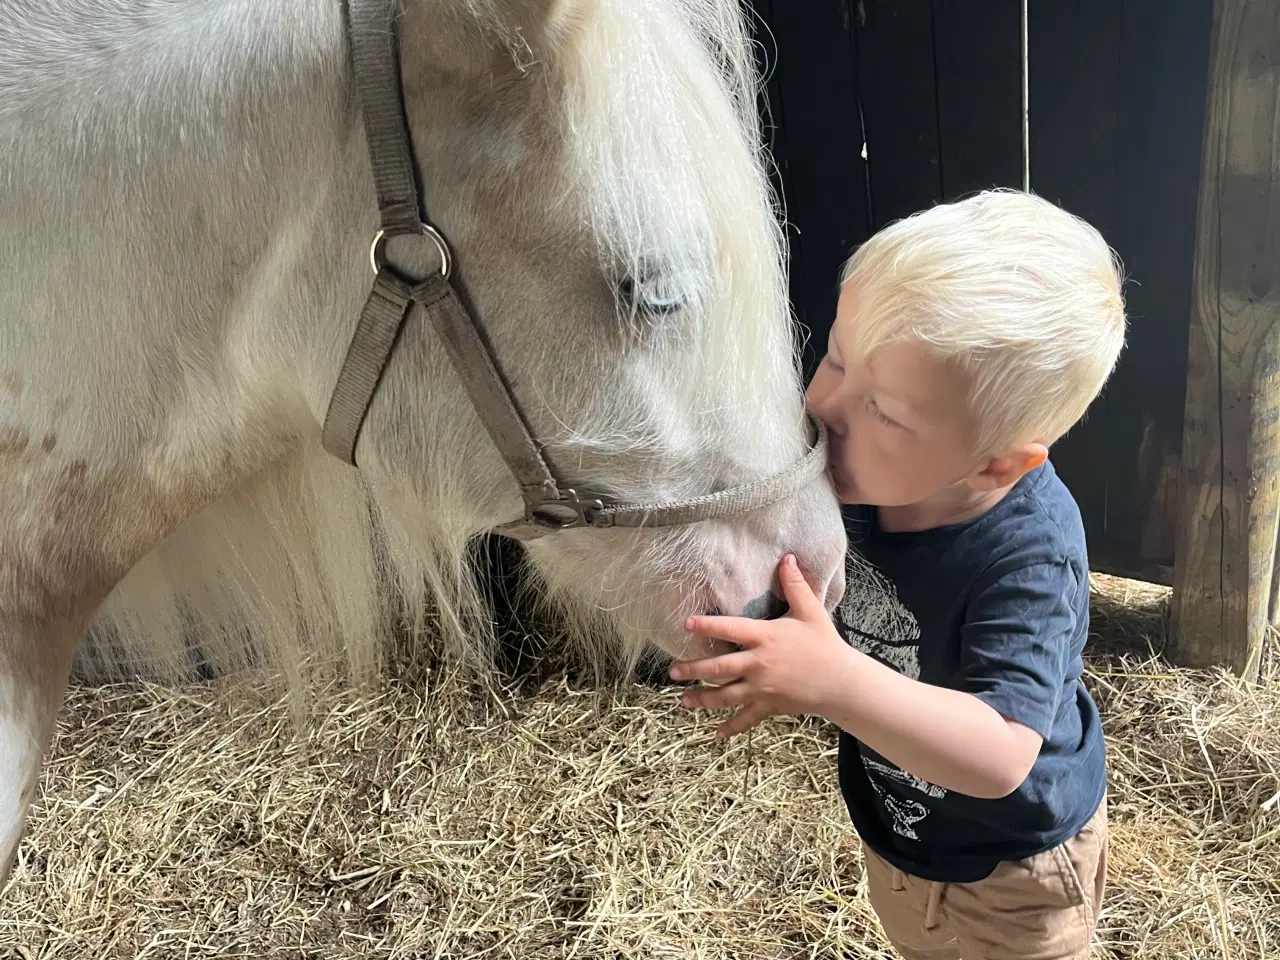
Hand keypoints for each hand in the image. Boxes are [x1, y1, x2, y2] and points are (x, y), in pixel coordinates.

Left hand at [670, 554, 852, 739]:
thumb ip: (795, 586)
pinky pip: (747, 718)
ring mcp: (762, 688)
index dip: (707, 626)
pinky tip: (717, 734)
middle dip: (693, 670)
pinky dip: (732, 727)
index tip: (686, 624)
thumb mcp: (811, 611)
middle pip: (719, 668)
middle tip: (672, 671)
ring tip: (683, 701)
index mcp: (765, 637)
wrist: (841, 681)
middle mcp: (759, 663)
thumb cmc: (824, 643)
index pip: (730, 629)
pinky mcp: (770, 706)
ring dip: (703, 699)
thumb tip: (788, 558)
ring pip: (726, 696)